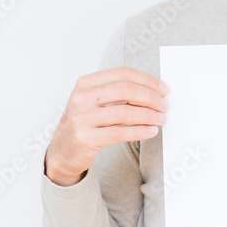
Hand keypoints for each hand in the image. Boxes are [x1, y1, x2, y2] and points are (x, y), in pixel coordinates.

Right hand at [44, 67, 169, 186]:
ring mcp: (81, 118)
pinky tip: (151, 131)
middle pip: (125, 90)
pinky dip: (140, 131)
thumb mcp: (94, 102)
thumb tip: (154, 92)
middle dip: (150, 97)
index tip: (163, 89)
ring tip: (160, 119)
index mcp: (86, 83)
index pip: (122, 74)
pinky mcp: (85, 138)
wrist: (62, 152)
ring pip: (124, 112)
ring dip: (148, 115)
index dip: (147, 80)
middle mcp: (81, 98)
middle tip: (164, 105)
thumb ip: (118, 94)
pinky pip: (119, 133)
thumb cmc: (85, 124)